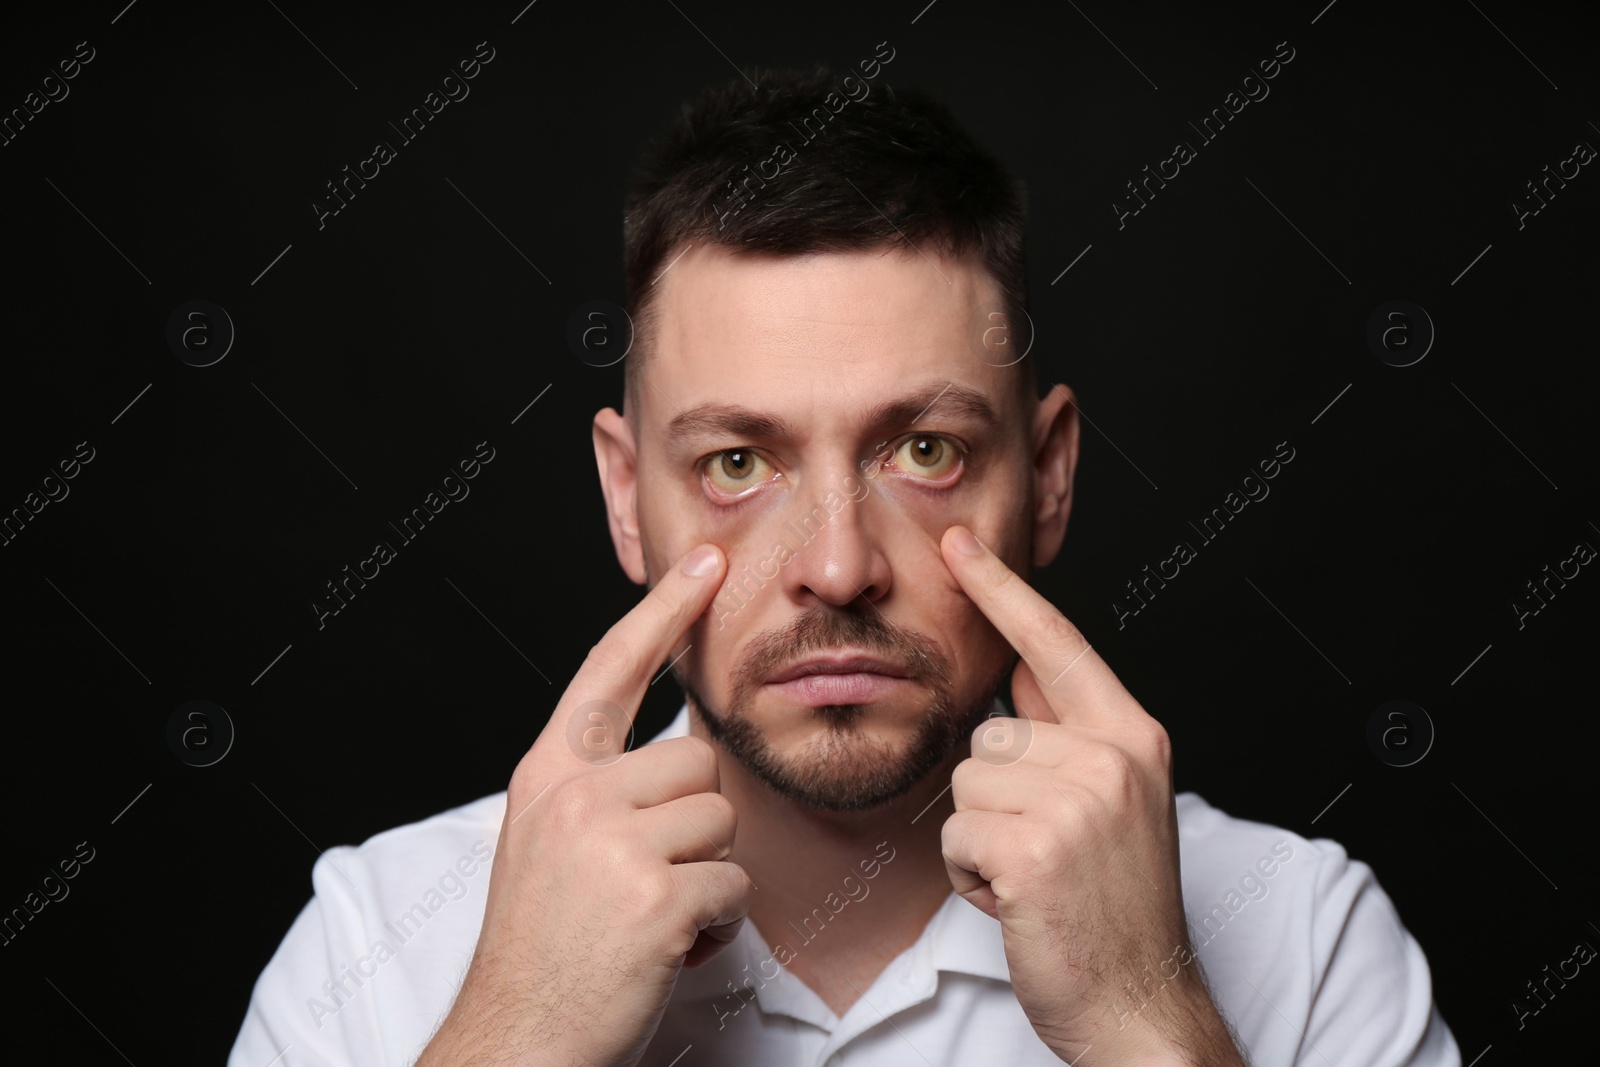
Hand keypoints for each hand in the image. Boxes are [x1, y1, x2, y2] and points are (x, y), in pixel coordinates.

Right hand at [418, 543, 751, 1066]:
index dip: (661, 612)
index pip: (610, 669)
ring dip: (705, 878)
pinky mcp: (654, 895)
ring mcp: (612, 842)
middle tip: (643, 882)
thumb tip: (683, 754)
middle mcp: (574, 794)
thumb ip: (600, 789)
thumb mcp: (548, 843)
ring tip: (648, 917)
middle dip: (692, 824)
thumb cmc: (542, 949)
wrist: (515, 1038)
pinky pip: (733, 886)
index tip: (705, 563)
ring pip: (722, 822)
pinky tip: (662, 951)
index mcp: (547, 774)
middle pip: (696, 761)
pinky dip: (714, 927)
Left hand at [937, 525, 1244, 1065]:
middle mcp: (1113, 759)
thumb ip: (1071, 732)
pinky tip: (1017, 899)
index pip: (1058, 644)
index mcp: (1135, 738)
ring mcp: (1078, 804)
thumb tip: (1023, 671)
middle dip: (996, 799)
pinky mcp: (1036, 850)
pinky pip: (956, 835)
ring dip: (981, 838)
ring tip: (1033, 875)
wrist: (1142, 1004)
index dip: (1003, 591)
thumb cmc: (1119, 909)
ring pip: (966, 784)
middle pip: (989, 736)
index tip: (960, 544)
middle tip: (1045, 851)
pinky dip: (970, 876)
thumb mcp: (1118, 802)